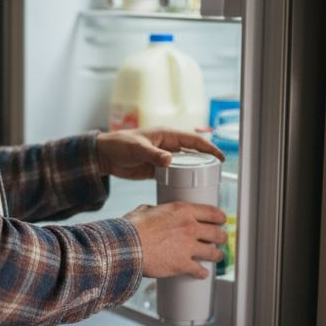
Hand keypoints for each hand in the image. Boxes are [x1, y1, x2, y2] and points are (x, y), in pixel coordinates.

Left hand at [96, 128, 223, 179]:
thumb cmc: (119, 145)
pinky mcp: (157, 170)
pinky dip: (181, 181)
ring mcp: (163, 158)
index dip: (209, 148)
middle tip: (217, 175)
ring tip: (206, 185)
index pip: (194, 141)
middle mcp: (168, 146)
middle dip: (206, 162)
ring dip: (194, 173)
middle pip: (193, 154)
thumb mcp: (137, 149)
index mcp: (167, 135)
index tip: (221, 157)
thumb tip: (170, 160)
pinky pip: (174, 175)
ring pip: (185, 166)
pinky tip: (187, 190)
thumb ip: (153, 155)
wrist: (104, 156)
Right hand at [125, 201, 226, 278]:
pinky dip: (202, 273)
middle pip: (216, 232)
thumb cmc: (131, 229)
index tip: (222, 220)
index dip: (220, 217)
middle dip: (221, 237)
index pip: (211, 212)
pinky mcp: (183, 264)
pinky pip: (199, 270)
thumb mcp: (144, 211)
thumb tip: (153, 212)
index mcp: (182, 211)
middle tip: (221, 239)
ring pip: (213, 252)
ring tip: (217, 256)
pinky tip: (202, 273)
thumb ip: (154, 210)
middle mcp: (189, 227)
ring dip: (217, 255)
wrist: (126, 247)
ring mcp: (188, 247)